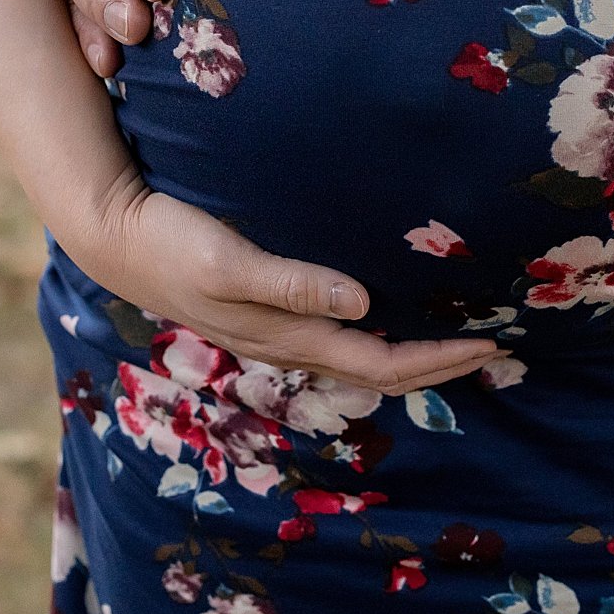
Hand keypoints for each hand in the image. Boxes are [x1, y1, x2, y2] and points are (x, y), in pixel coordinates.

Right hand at [65, 176, 505, 395]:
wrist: (115, 239)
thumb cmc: (171, 242)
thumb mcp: (228, 261)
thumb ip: (292, 284)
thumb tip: (362, 303)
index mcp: (288, 336)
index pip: (381, 363)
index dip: (438, 360)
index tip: (490, 345)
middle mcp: (288, 344)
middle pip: (380, 374)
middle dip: (440, 367)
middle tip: (498, 351)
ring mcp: (275, 334)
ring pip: (359, 361)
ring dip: (413, 357)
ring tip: (456, 342)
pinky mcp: (265, 314)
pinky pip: (337, 342)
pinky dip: (377, 337)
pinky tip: (387, 317)